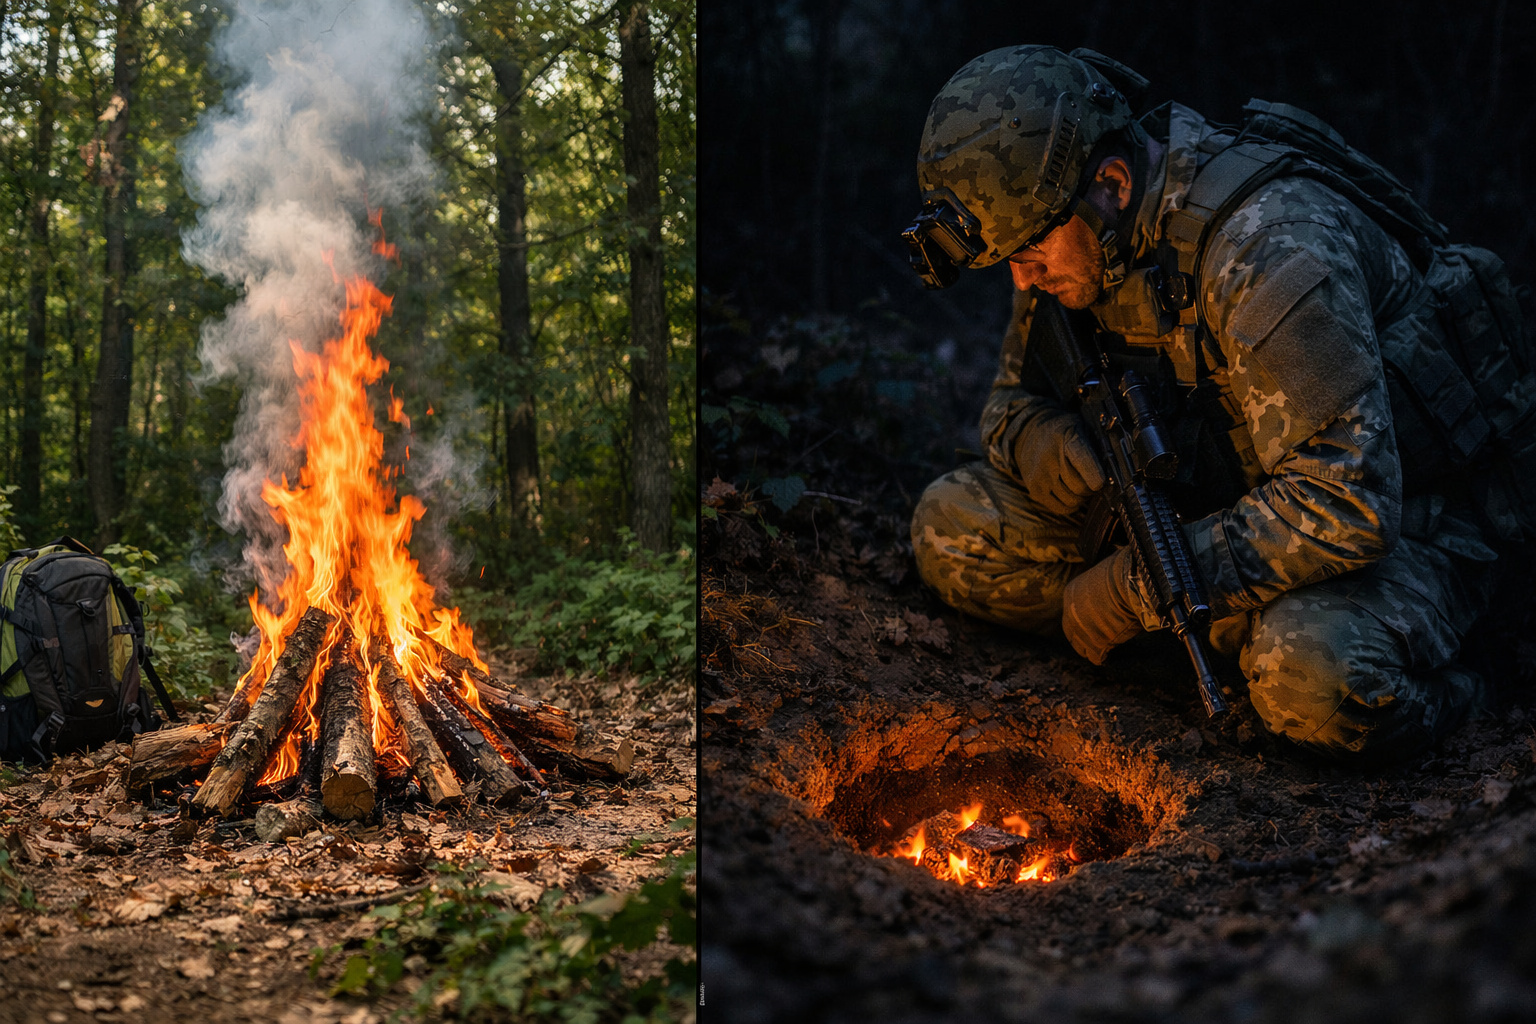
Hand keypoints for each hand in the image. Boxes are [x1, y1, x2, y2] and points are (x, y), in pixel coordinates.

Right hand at [1015, 410, 1105, 514]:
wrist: (1030, 433)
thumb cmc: (1063, 432)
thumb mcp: (1081, 429)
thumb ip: (1096, 448)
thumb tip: (1114, 473)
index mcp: (1067, 439)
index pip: (1083, 462)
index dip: (1096, 476)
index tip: (1101, 482)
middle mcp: (1050, 459)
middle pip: (1080, 487)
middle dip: (1092, 488)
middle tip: (1092, 481)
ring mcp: (1040, 476)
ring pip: (1072, 501)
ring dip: (1081, 497)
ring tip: (1080, 485)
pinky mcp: (1034, 490)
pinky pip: (1061, 508)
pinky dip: (1070, 505)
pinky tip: (1070, 493)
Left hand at [1061, 545, 1151, 664]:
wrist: (1130, 582)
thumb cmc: (1122, 573)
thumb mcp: (1101, 576)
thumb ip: (1099, 587)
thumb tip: (1109, 588)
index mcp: (1071, 594)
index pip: (1073, 614)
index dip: (1084, 621)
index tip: (1095, 624)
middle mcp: (1070, 613)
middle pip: (1072, 633)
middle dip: (1084, 638)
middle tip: (1097, 641)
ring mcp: (1081, 630)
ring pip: (1082, 647)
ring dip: (1092, 648)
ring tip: (1105, 650)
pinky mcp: (1095, 643)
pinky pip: (1096, 656)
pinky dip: (1102, 657)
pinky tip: (1109, 657)